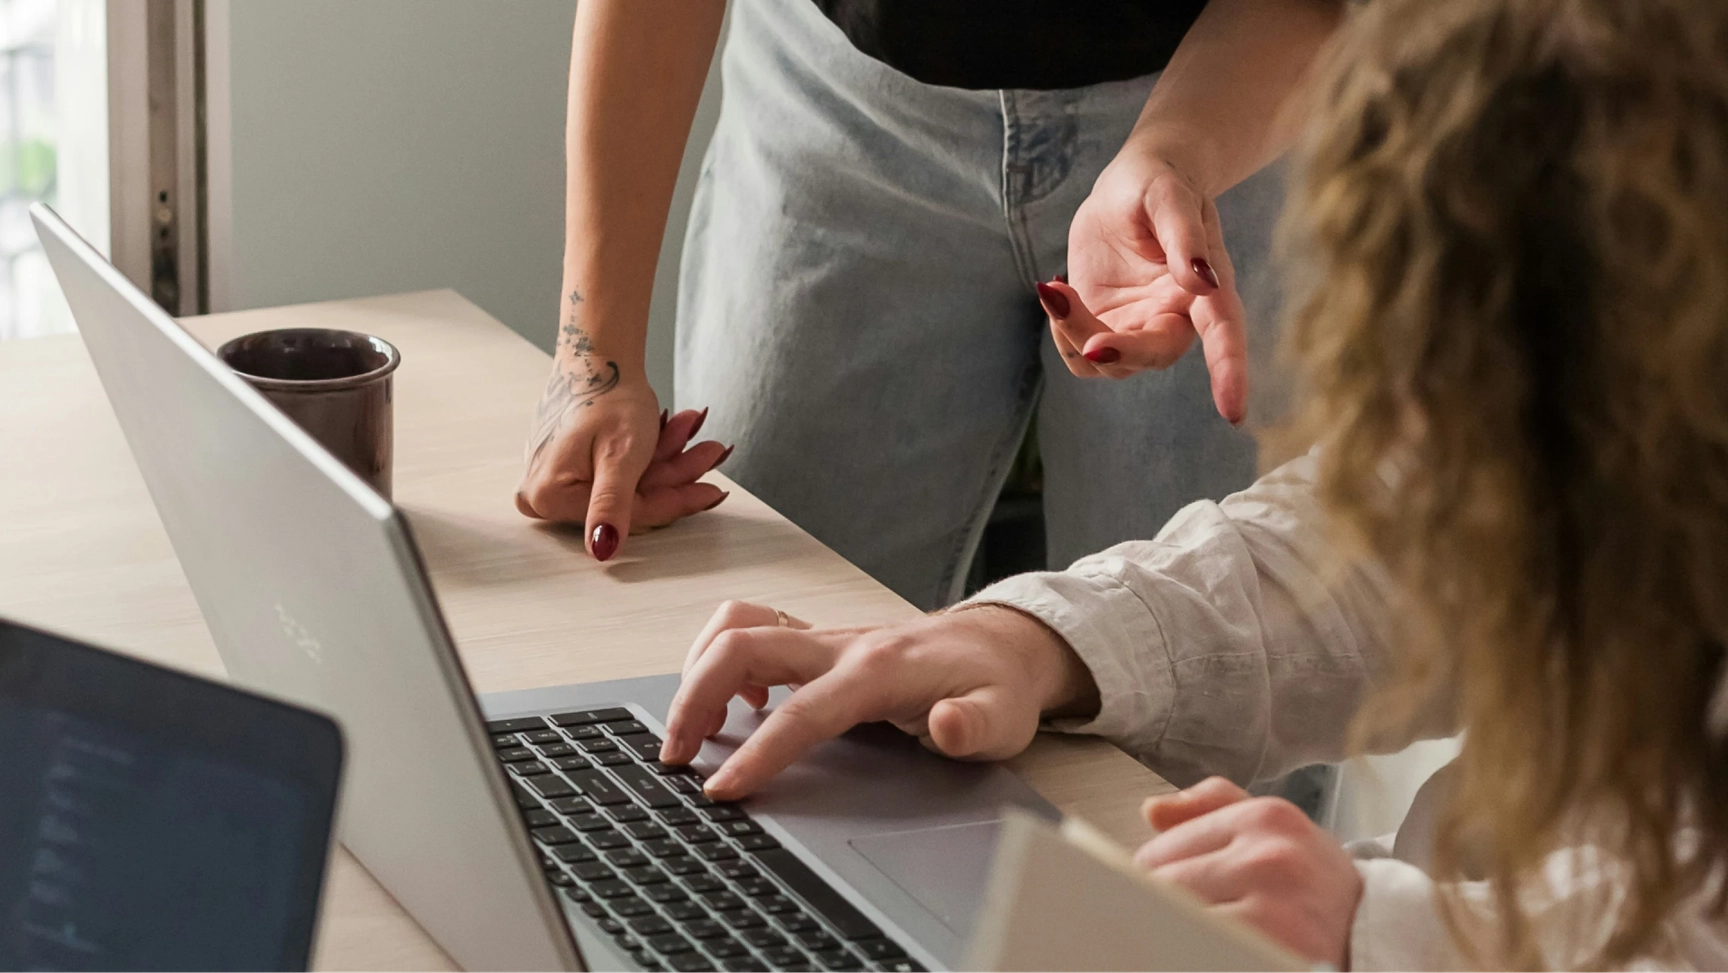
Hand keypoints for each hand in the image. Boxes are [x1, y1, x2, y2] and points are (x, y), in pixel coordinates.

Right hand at [515, 353, 729, 559]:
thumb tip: (603, 548)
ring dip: (668, 460)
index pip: (625, 516)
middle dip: (674, 474)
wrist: (597, 356)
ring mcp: (557, 480)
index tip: (709, 491)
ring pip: (631, 485)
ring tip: (693, 431)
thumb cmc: (605, 395)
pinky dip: (652, 456)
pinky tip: (676, 432)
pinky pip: (621, 473)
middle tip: (710, 452)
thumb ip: (612, 506)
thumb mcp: (619, 456)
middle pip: (629, 500)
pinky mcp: (571, 467)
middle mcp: (544, 493)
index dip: (672, 501)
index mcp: (548, 496)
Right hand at [660, 602, 1099, 799]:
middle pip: (741, 647)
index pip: (802, 712)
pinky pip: (750, 630)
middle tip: (676, 756)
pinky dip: (721, 658)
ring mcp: (824, 638)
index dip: (758, 752)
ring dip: (697, 671)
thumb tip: (945, 725)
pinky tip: (738, 703)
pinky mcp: (817, 641)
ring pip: (736, 629)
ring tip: (691, 729)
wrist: (1005, 642)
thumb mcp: (1003, 717)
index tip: (722, 789)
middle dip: (694, 698)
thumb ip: (973, 726)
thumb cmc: (996, 684)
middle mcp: (840, 644)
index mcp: (879, 669)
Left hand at [1050, 150, 1248, 422]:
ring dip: (1074, 333)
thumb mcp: (1168, 196)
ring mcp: (1141, 328)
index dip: (1230, 372)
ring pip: (1110, 360)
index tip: (1233, 412)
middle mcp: (1177, 317)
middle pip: (1153, 354)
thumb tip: (1205, 282)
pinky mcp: (1108, 328)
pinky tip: (1056, 292)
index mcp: (1207, 287)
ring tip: (1053, 287)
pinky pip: (1082, 355)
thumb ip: (1184, 237)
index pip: (1224, 333)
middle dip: (1117, 348)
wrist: (1130, 188)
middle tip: (1077, 318)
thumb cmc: (1159, 184)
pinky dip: (1062, 332)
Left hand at [1136, 777, 1360, 967]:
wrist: (1378, 935)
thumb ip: (1214, 807)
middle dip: (1159, 913)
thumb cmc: (1315, 885)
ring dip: (1175, 937)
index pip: (1158, 856)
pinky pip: (1202, 953)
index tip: (1161, 904)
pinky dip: (1198, 953)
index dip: (1150, 888)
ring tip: (1200, 939)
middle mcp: (1272, 858)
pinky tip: (1212, 951)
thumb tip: (1152, 810)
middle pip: (1163, 892)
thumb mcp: (1277, 831)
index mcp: (1266, 818)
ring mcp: (1276, 912)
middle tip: (1182, 925)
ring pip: (1177, 927)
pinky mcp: (1278, 953)